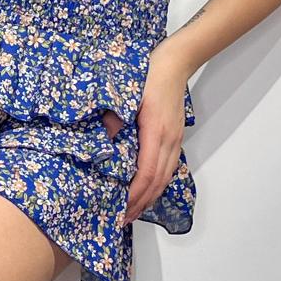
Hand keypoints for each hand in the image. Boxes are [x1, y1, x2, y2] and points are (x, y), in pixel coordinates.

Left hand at [121, 41, 189, 226]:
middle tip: (123, 218)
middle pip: (158, 182)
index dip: (133, 195)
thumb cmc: (149, 75)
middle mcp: (169, 140)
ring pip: (166, 177)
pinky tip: (147, 188)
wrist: (175, 63)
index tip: (120, 208)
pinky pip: (168, 167)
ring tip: (134, 210)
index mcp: (155, 132)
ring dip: (150, 197)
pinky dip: (158, 183)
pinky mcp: (176, 136)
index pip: (146, 173)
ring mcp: (175, 139)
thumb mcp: (126, 93)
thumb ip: (114, 116)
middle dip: (141, 203)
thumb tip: (105, 140)